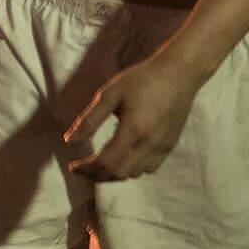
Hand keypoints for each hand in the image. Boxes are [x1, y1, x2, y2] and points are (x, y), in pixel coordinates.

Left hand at [65, 54, 202, 180]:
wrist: (179, 73)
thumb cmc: (141, 80)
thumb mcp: (109, 94)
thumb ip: (89, 120)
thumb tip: (69, 142)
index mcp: (134, 129)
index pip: (107, 162)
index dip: (87, 168)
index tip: (72, 166)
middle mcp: (151, 143)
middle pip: (120, 173)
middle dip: (98, 175)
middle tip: (82, 168)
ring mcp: (163, 146)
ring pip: (136, 173)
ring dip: (115, 173)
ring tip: (98, 163)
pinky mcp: (170, 145)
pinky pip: (150, 167)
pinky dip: (133, 168)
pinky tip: (123, 156)